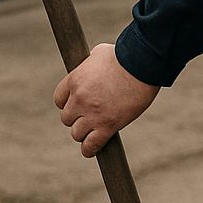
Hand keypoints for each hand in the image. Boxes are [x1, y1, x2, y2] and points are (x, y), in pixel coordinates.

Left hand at [53, 42, 159, 157]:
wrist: (143, 64)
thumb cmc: (125, 55)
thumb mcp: (100, 53)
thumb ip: (90, 64)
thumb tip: (92, 65)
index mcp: (75, 80)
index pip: (59, 100)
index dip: (68, 103)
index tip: (77, 105)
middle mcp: (79, 99)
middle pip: (67, 119)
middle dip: (77, 118)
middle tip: (90, 116)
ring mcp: (92, 114)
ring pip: (77, 134)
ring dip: (84, 133)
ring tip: (95, 130)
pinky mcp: (108, 125)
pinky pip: (91, 145)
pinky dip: (90, 149)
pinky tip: (93, 149)